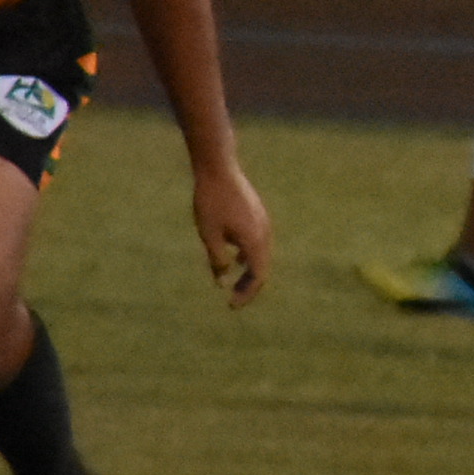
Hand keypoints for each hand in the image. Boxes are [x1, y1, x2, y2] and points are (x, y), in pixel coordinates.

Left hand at [192, 161, 273, 304]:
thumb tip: (222, 280)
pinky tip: (236, 259)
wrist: (218, 168)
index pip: (257, 277)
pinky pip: (258, 243)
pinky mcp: (258, 215)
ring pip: (261, 255)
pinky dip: (249, 256)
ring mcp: (263, 223)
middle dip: (249, 286)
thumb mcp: (209, 235)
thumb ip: (217, 260)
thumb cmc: (210, 202)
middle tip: (233, 299)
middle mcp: (264, 234)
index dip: (246, 294)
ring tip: (234, 282)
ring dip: (250, 271)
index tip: (231, 305)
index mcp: (255, 241)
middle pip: (262, 268)